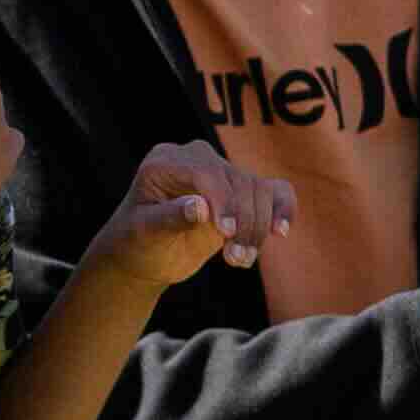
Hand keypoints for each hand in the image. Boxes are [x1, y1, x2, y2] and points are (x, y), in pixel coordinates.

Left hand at [88, 141, 298, 285]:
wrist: (144, 255)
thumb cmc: (136, 242)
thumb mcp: (144, 232)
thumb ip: (170, 217)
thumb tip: (199, 207)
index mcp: (165, 161)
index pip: (206, 173)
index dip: (222, 201)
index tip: (227, 234)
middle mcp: (196, 159)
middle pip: (237, 181)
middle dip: (243, 222)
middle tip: (236, 259)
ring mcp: (222, 173)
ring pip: (258, 190)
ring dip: (257, 227)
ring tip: (242, 260)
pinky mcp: (241, 192)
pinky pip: (274, 191)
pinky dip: (282, 209)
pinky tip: (281, 231)